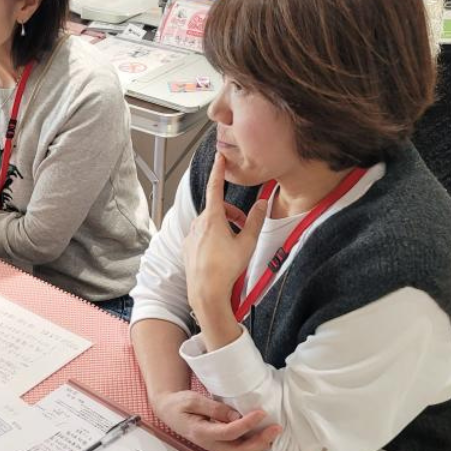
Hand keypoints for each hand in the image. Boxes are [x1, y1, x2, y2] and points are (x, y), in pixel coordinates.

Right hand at [151, 390, 282, 450]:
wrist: (169, 411)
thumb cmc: (179, 403)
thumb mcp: (193, 400)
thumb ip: (214, 408)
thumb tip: (235, 415)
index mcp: (201, 432)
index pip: (229, 432)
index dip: (247, 424)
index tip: (262, 413)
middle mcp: (209, 444)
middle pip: (239, 449)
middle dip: (260, 441)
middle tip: (276, 428)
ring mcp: (215, 448)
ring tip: (275, 441)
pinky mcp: (219, 447)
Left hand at [184, 153, 266, 327]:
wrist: (206, 292)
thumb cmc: (226, 269)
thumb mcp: (247, 243)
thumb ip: (256, 221)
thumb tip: (263, 203)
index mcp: (212, 219)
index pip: (215, 188)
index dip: (218, 171)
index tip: (220, 158)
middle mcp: (197, 224)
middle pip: (216, 209)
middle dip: (231, 214)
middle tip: (244, 227)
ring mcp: (190, 236)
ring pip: (209, 223)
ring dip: (223, 226)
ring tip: (234, 244)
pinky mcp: (186, 248)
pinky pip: (201, 236)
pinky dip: (213, 238)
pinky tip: (220, 254)